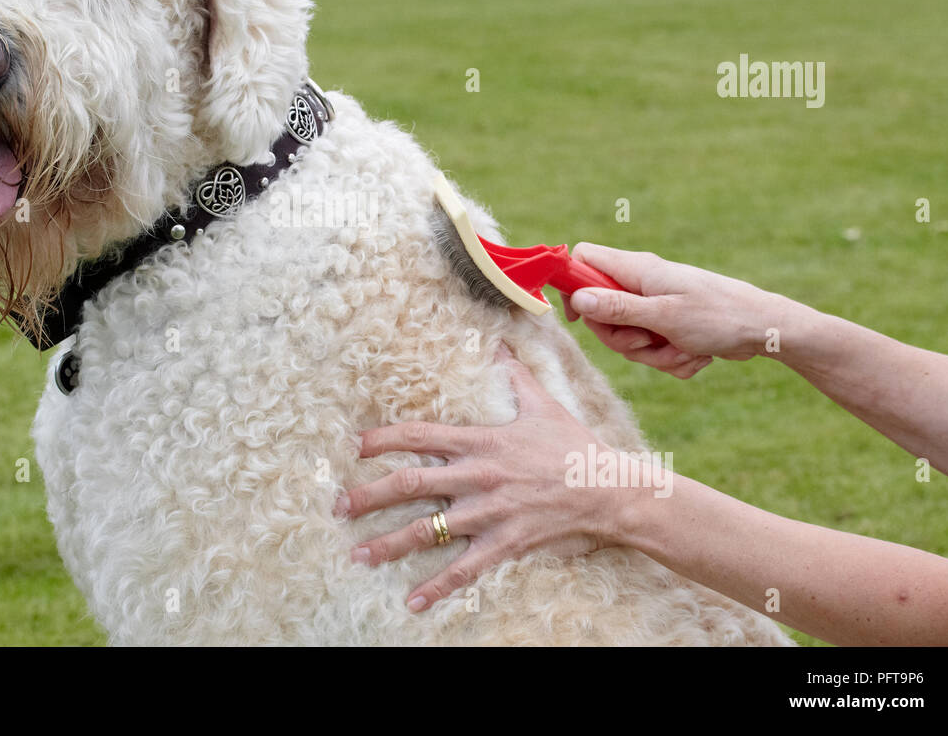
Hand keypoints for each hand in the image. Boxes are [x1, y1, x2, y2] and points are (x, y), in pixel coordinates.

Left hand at [338, 347, 621, 612]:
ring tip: (357, 554)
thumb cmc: (574, 446)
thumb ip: (515, 376)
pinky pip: (462, 570)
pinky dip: (435, 587)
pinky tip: (411, 602)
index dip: (383, 440)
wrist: (609, 490)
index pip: (420, 436)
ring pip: (427, 530)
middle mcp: (477, 477)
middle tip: (338, 505)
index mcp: (480, 442)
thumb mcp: (543, 404)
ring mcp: (488, 513)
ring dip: (387, 544)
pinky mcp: (504, 544)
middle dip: (369, 496)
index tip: (354, 446)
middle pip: (410, 485)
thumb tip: (501, 345)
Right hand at [560, 243, 783, 377]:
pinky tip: (695, 354)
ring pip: (627, 336)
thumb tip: (578, 297)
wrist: (766, 330)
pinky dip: (671, 358)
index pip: (584, 260)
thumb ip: (618, 307)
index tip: (578, 316)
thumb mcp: (664, 316)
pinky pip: (652, 349)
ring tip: (683, 349)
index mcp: (637, 269)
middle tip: (648, 341)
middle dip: (622, 338)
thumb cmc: (719, 316)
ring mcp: (655, 305)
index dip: (572, 285)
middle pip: (601, 312)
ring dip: (652, 354)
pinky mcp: (668, 325)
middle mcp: (642, 284)